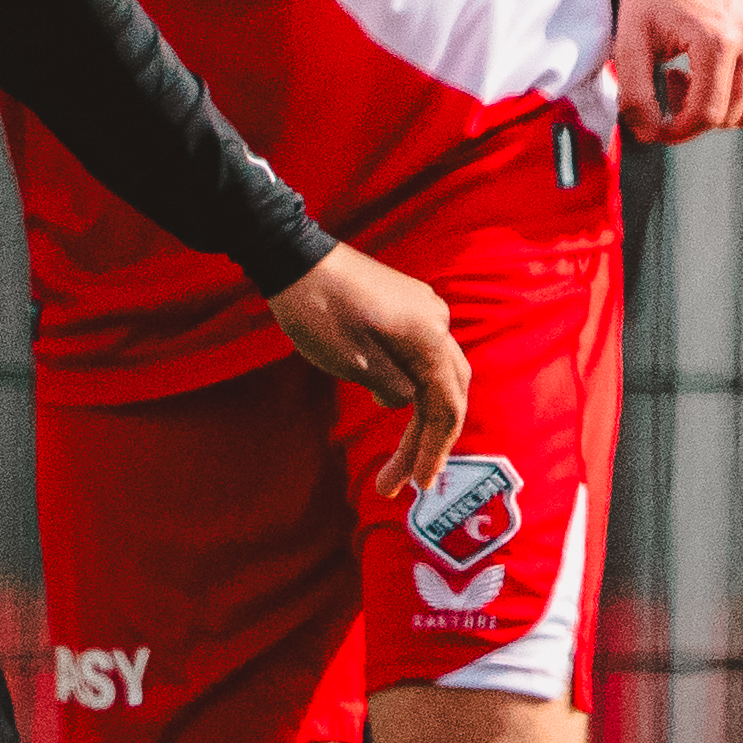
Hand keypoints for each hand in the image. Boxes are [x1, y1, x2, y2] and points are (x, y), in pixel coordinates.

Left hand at [266, 245, 471, 498]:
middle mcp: (437, 321)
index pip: (446, 406)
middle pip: (449, 392)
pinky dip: (413, 387)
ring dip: (421, 417)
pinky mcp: (408, 306)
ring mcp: (424, 310)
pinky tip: (387, 403)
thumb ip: (390, 387)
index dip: (434, 449)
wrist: (293, 256)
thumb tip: (403, 400)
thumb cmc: (317, 312)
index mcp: (428, 337)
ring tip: (395, 456)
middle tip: (403, 481)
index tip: (419, 485)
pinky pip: (423, 354)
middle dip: (429, 440)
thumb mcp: (351, 361)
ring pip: (438, 375)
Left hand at [612, 0, 742, 139]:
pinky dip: (735, 101)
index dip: (676, 132)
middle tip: (667, 85)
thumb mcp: (630, 43)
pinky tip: (708, 78)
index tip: (655, 127)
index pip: (705, 115)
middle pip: (726, 117)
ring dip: (715, 111)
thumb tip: (647, 133)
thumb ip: (635, 94)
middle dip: (691, 119)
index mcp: (717, 42)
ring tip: (689, 80)